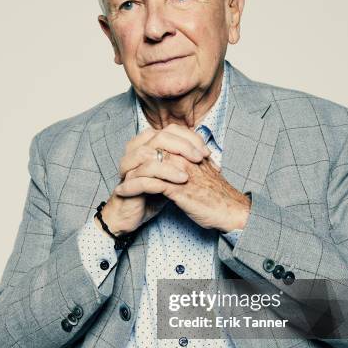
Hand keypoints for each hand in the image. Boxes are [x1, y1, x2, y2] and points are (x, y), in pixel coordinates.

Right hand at [97, 124, 210, 236]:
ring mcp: (129, 167)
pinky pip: (141, 179)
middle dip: (183, 146)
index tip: (206, 153)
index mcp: (148, 144)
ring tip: (187, 176)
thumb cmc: (153, 193)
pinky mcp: (126, 185)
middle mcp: (136, 151)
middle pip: (159, 137)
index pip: (171, 130)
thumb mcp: (172, 174)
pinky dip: (160, 180)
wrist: (133, 215)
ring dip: (170, 164)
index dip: (190, 138)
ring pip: (147, 154)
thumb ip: (183, 161)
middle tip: (200, 159)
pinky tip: (175, 185)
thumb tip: (206, 152)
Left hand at [115, 150, 250, 232]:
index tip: (134, 157)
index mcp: (190, 151)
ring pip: (146, 163)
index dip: (145, 146)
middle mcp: (184, 157)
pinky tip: (122, 192)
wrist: (230, 210)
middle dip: (132, 157)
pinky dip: (132, 187)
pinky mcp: (177, 188)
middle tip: (121, 168)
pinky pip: (148, 183)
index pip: (163, 137)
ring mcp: (180, 171)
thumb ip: (189, 163)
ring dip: (128, 172)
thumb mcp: (202, 172)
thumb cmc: (217, 194)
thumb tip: (174, 161)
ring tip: (117, 181)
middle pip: (150, 147)